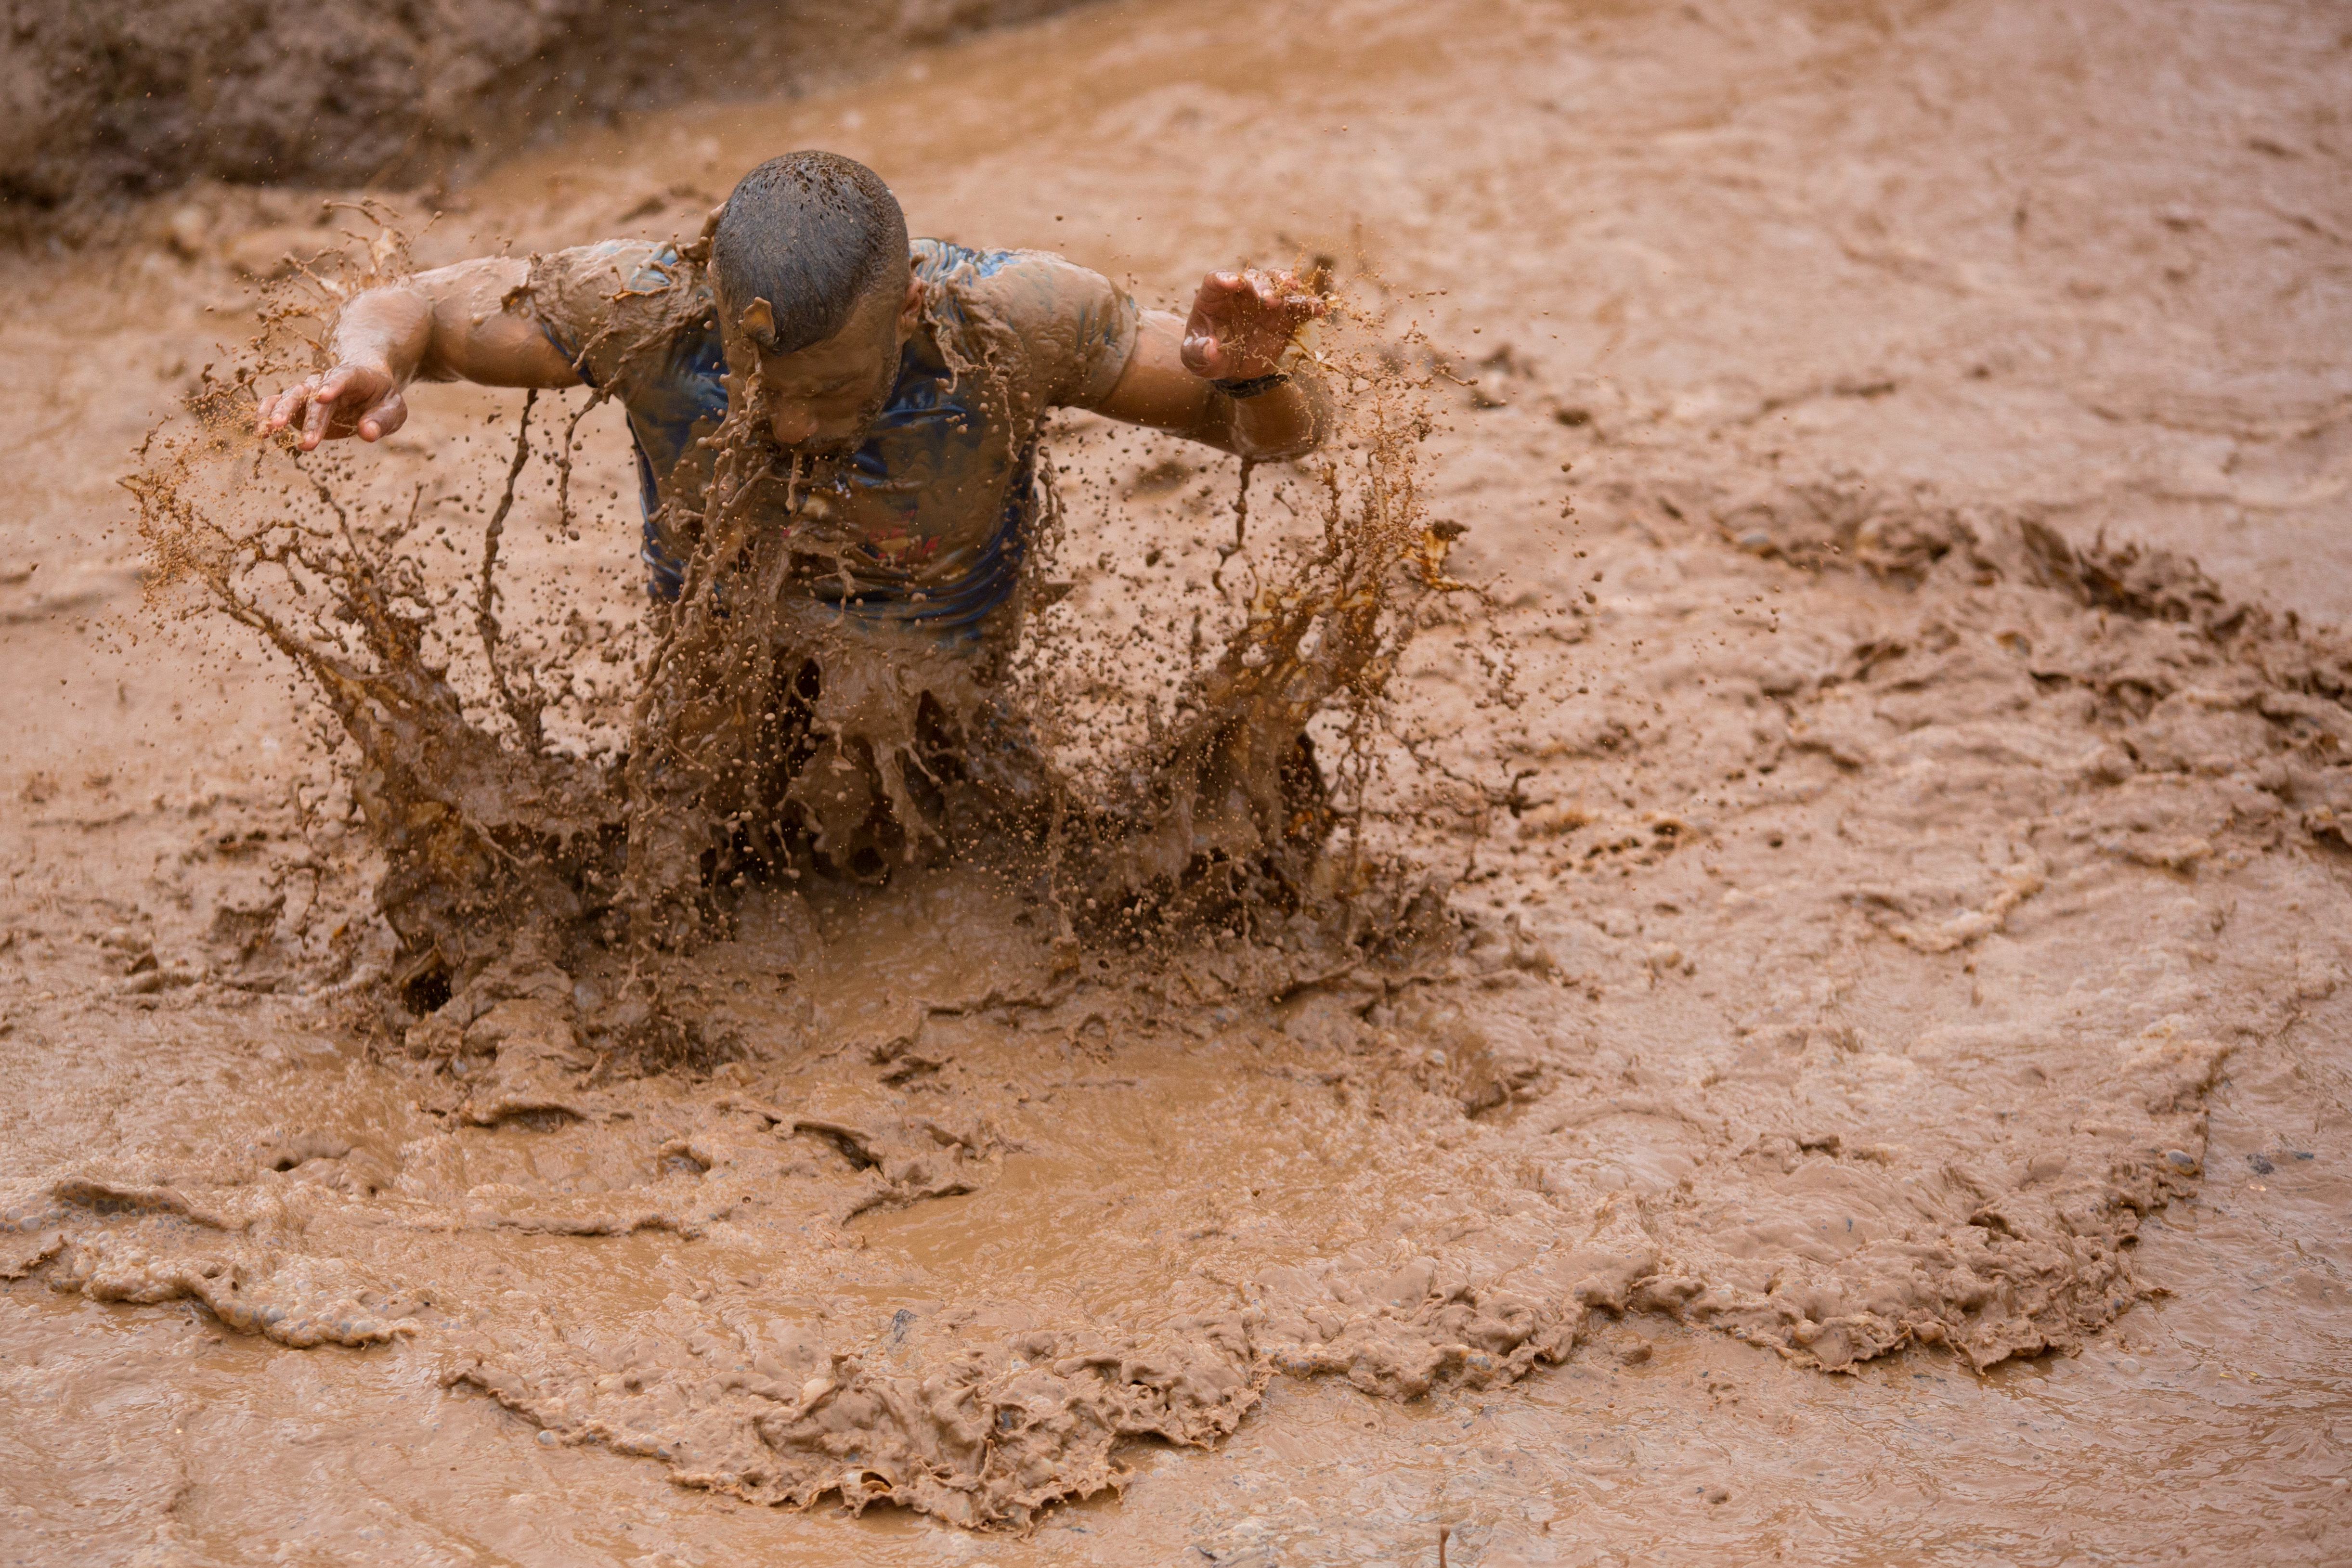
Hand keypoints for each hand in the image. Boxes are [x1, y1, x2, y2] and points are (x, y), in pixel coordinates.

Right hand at [256, 361, 406, 448]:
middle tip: (307, 443)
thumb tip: (367, 433)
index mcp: (355, 376)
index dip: (333, 385)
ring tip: (269, 431)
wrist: (365, 384)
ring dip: (281, 413)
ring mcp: (310, 391)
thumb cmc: (382, 398)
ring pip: (292, 396)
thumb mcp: (393, 409)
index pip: (343, 377)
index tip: (324, 396)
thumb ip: (382, 420)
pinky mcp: (298, 403)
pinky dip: (267, 412)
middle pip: (314, 395)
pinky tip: (261, 430)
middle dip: (309, 418)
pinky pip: (277, 402)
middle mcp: (327, 381)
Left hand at [1180, 267, 1323, 382]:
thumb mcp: (1195, 359)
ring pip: (1277, 284)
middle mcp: (1241, 294)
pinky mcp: (1284, 316)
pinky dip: (1309, 307)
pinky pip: (1297, 308)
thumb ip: (1199, 353)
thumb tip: (1211, 349)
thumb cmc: (1207, 356)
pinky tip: (1319, 310)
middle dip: (1262, 286)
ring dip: (1286, 285)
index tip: (1233, 283)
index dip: (1224, 278)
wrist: (1232, 369)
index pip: (1216, 280)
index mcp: (1214, 298)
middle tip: (1270, 299)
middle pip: (1252, 279)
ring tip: (1294, 289)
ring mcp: (1264, 303)